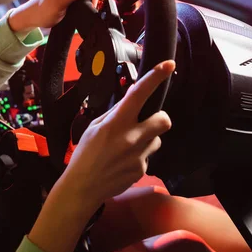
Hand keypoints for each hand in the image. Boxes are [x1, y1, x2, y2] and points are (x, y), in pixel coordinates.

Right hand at [59, 60, 174, 208]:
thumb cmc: (85, 154)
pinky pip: (147, 157)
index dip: (155, 77)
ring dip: (147, 140)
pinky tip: (122, 163)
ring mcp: (139, 155)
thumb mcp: (94, 127)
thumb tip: (132, 99)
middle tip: (146, 122)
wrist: (83, 187)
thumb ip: (116, 113)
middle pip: (164, 120)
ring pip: (157, 140)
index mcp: (116, 122)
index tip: (168, 64)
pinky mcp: (142, 170)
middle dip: (158, 118)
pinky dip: (138, 157)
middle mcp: (131, 137)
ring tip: (126, 148)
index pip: (139, 94)